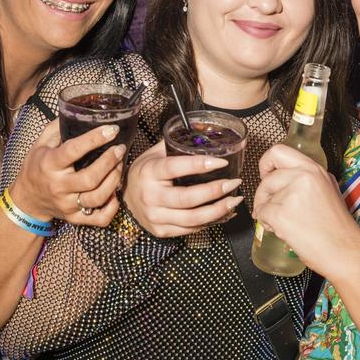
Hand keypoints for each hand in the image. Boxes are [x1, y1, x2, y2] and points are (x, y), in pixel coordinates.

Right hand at [10, 120, 125, 226]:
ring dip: (114, 181)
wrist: (27, 200)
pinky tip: (115, 193)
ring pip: (97, 197)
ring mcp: (67, 205)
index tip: (111, 129)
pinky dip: (112, 207)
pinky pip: (99, 218)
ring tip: (119, 166)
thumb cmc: (37, 167)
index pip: (73, 151)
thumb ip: (57, 128)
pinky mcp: (75, 218)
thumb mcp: (40, 144)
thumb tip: (78, 111)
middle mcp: (59, 186)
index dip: (94, 139)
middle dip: (110, 162)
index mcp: (49, 164)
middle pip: (90, 178)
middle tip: (120, 149)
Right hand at [122, 140, 242, 236]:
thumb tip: (203, 129)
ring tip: (234, 200)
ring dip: (218, 211)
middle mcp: (151, 196)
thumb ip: (176, 144)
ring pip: (192, 219)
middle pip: (188, 198)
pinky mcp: (162, 230)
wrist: (125, 198)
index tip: (222, 161)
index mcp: (149, 172)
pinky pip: (191, 229)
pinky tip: (224, 213)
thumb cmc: (145, 173)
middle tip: (234, 183)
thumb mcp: (154, 154)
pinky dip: (211, 222)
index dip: (200, 165)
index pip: (176, 167)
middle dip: (215, 191)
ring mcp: (155, 216)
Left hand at [253, 145, 359, 279]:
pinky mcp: (281, 213)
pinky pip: (261, 214)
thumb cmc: (337, 228)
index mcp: (315, 169)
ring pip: (262, 198)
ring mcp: (291, 194)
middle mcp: (303, 177)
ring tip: (286, 223)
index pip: (278, 151)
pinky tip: (284, 230)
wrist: (345, 252)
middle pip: (267, 177)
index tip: (266, 174)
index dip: (267, 163)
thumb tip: (282, 177)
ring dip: (266, 211)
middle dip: (263, 193)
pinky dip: (267, 224)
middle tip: (269, 206)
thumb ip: (306, 179)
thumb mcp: (328, 189)